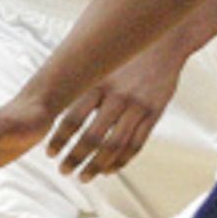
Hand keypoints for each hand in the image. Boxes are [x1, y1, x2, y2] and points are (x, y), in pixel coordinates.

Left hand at [46, 45, 180, 179]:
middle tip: (64, 171)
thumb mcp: (103, 62)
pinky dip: (121, 161)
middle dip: (75, 158)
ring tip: (84, 176)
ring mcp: (138, 106)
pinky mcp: (155, 113)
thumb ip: (84, 82)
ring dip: (97, 165)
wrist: (166, 40)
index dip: (59, 139)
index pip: (73, 117)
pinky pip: (136, 144)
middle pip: (92, 137)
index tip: (50, 153)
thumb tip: (54, 101)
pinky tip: (110, 169)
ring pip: (114, 146)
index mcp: (100, 81)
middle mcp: (118, 95)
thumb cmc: (128, 52)